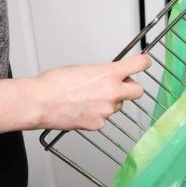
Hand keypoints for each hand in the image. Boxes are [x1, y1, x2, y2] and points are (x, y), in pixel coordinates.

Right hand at [35, 55, 150, 130]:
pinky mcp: (99, 124)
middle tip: (121, 86)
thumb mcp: (83, 69)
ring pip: (117, 106)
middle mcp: (113, 92)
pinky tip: (81, 110)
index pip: (138, 65)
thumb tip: (109, 77)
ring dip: (109, 102)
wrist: (40, 102)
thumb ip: (102, 74)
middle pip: (138, 91)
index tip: (145, 62)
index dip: (143, 63)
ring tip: (86, 99)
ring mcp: (107, 110)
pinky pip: (104, 118)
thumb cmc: (55, 84)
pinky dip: (96, 115)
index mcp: (109, 74)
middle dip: (131, 88)